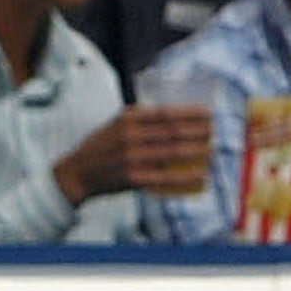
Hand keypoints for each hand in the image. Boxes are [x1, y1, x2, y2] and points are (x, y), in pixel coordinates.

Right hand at [55, 104, 212, 201]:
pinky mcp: (133, 179)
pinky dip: (185, 176)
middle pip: (174, 132)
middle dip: (199, 131)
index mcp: (128, 121)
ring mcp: (132, 159)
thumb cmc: (100, 147)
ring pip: (173, 152)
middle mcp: (131, 137)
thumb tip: (171, 111)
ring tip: (212, 150)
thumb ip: (139, 116)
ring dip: (197, 151)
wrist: (77, 174)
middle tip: (213, 131)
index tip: (208, 114)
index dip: (191, 113)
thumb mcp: (115, 123)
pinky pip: (165, 176)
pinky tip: (200, 174)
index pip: (166, 113)